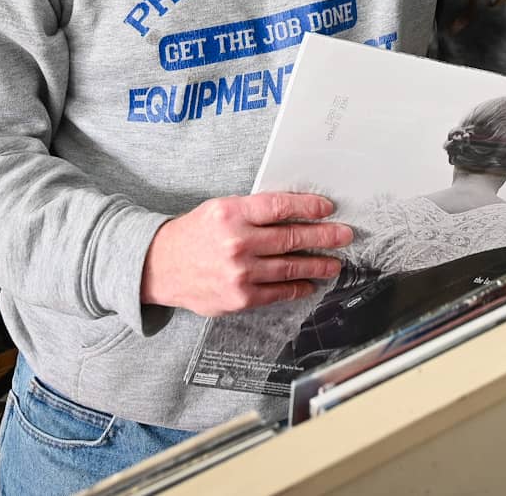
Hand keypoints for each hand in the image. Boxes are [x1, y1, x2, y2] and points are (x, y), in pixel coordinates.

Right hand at [139, 192, 351, 316]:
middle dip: (325, 236)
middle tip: (344, 235)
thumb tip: (296, 211)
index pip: (281, 207)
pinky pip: (278, 292)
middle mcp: (236, 242)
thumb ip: (254, 210)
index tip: (328, 208)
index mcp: (231, 213)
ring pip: (290, 267)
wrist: (160, 267)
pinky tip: (310, 283)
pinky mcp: (240, 298)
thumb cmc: (193, 234)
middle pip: (292, 238)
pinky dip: (298, 287)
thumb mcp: (219, 209)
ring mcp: (239, 273)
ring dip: (318, 264)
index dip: (309, 207)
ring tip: (334, 262)